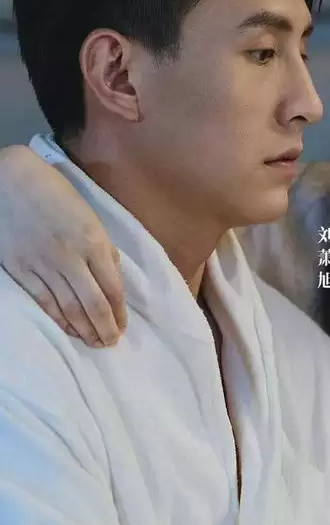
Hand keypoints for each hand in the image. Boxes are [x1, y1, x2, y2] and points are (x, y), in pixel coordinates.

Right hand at [0, 145, 125, 345]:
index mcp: (92, 241)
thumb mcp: (88, 215)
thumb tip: (113, 275)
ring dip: (84, 329)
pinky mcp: (21, 269)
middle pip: (93, 304)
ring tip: (93, 342)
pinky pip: (44, 301)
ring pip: (69, 308)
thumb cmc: (54, 193)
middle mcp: (70, 257)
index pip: (112, 288)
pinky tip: (68, 329)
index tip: (123, 327)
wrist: (9, 181)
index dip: (119, 313)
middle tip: (110, 343)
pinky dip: (58, 319)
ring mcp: (43, 265)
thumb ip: (103, 247)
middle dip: (105, 328)